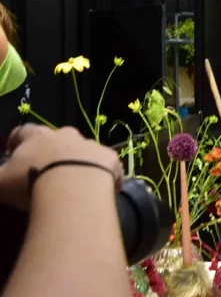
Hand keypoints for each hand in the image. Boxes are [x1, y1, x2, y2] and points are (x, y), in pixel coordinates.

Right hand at [0, 125, 123, 210]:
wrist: (72, 188)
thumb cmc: (30, 182)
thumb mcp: (1, 182)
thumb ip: (1, 175)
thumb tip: (3, 175)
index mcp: (37, 136)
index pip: (23, 132)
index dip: (17, 141)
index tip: (13, 152)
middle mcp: (66, 135)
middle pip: (57, 138)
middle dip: (51, 151)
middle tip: (46, 170)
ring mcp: (90, 144)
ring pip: (83, 150)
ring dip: (77, 162)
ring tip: (73, 182)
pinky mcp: (110, 158)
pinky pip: (106, 165)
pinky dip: (102, 175)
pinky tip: (96, 190)